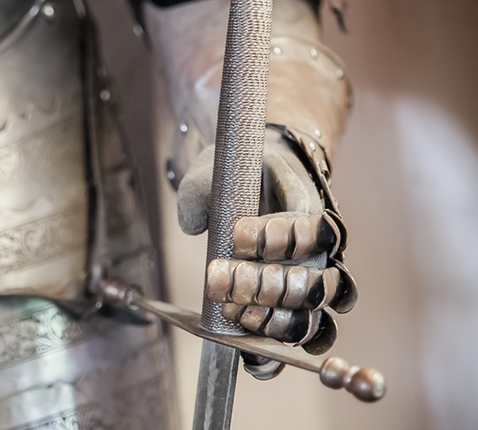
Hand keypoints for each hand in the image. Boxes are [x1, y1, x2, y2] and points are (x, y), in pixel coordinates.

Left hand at [177, 127, 355, 354]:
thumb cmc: (239, 177)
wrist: (258, 177)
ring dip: (270, 317)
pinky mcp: (300, 304)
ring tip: (231, 309)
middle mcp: (322, 250)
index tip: (235, 236)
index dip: (273, 239)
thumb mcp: (214, 174)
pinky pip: (303, 333)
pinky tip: (251, 346)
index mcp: (310, 211)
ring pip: (312, 312)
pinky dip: (278, 341)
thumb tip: (196, 226)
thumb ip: (201, 195)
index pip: (310, 232)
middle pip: (310, 281)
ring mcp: (316, 279)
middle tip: (215, 276)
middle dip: (259, 284)